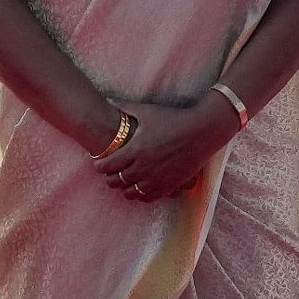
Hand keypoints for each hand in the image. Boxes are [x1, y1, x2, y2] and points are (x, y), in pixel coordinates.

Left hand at [93, 96, 232, 203]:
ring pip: (131, 193)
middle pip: (116, 181)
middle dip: (108, 178)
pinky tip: (140, 187)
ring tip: (123, 181)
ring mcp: (157, 179)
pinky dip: (141, 195)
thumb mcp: (147, 111)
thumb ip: (125, 108)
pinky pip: (148, 198)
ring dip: (124, 188)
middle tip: (108, 173)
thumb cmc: (173, 119)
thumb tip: (109, 100)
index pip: (108, 165)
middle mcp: (144, 168)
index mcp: (135, 150)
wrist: (201, 132)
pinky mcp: (169, 185)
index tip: (97, 163)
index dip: (98, 166)